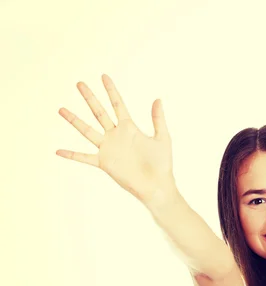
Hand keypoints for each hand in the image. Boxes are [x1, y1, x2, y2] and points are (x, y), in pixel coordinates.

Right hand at [56, 74, 174, 203]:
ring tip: (61, 109)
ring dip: (75, 120)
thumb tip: (158, 99)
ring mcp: (108, 148)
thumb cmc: (161, 163)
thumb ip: (158, 119)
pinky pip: (84, 158)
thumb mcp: (162, 138)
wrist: (156, 185)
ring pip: (88, 131)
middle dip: (90, 98)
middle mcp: (116, 135)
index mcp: (130, 128)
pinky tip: (58, 151)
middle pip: (100, 112)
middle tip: (79, 83)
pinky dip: (71, 155)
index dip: (111, 91)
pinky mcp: (104, 162)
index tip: (104, 76)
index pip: (118, 105)